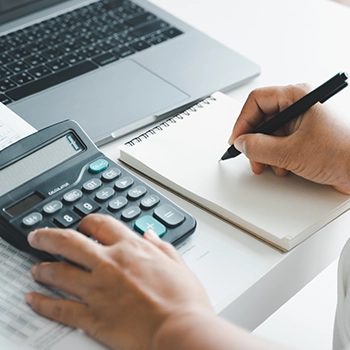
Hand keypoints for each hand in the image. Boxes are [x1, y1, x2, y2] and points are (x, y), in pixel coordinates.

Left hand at [25, 214, 212, 349]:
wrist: (180, 331)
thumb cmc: (183, 300)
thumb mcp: (177, 264)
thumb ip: (161, 246)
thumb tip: (150, 235)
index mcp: (131, 249)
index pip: (101, 224)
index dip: (87, 222)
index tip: (82, 225)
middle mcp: (110, 264)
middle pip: (69, 243)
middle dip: (48, 237)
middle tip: (37, 237)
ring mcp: (98, 290)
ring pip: (59, 273)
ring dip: (43, 269)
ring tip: (35, 268)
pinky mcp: (93, 317)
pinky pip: (60, 308)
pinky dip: (43, 303)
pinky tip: (33, 300)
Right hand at [229, 84, 349, 193]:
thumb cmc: (345, 153)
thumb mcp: (292, 152)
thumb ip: (260, 147)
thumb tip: (242, 143)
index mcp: (298, 97)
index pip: (257, 100)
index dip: (242, 121)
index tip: (237, 140)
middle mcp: (299, 106)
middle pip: (261, 118)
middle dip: (254, 141)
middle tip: (251, 156)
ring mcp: (302, 122)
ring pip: (269, 133)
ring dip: (265, 152)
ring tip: (269, 165)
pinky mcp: (305, 137)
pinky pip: (280, 143)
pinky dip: (276, 157)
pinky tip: (283, 167)